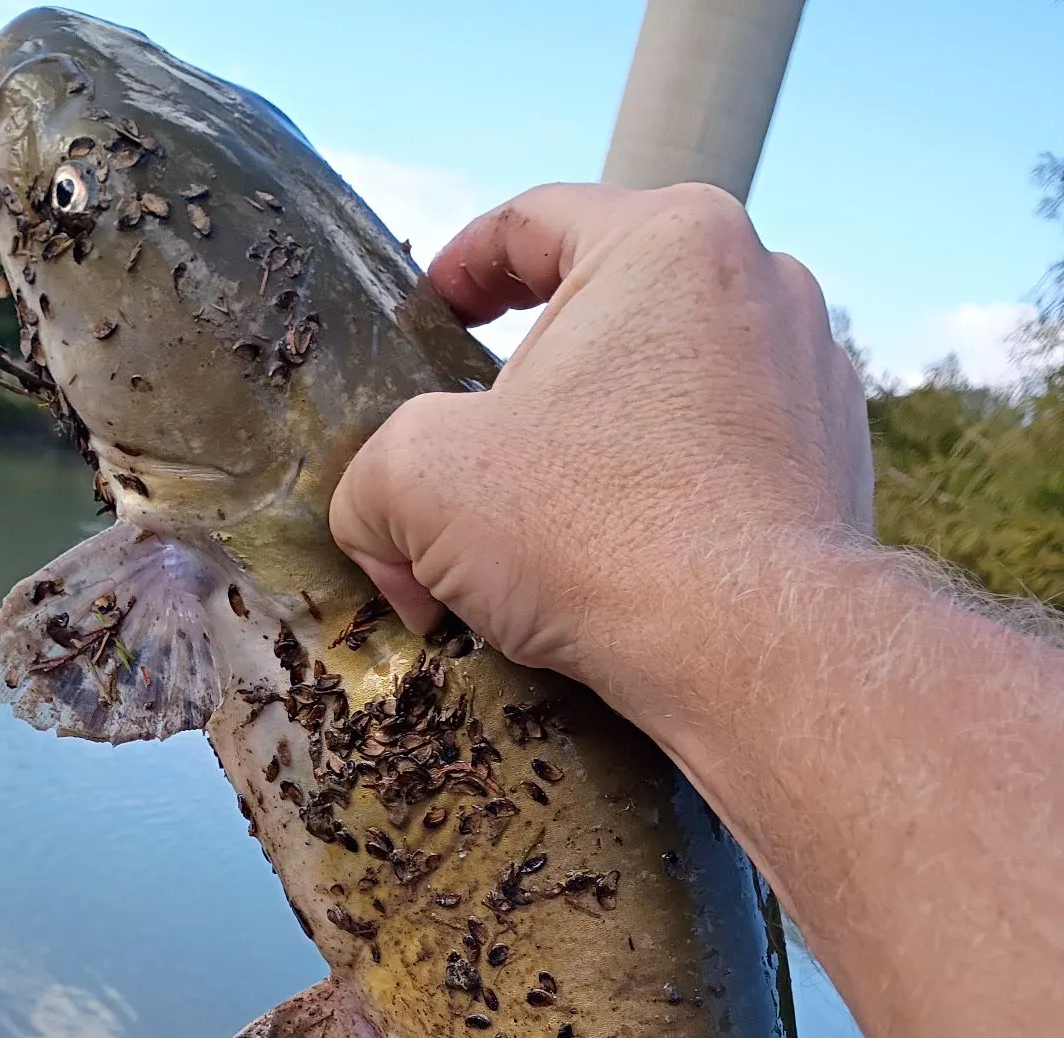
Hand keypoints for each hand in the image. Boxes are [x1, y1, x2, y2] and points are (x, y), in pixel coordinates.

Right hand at [329, 182, 873, 717]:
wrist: (753, 650)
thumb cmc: (592, 532)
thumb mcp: (421, 483)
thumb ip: (370, 478)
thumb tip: (378, 528)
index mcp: (666, 240)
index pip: (532, 221)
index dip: (459, 269)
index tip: (431, 319)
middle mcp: (759, 280)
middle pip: (601, 310)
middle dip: (522, 382)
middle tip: (472, 452)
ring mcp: (810, 370)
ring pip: (662, 384)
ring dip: (591, 438)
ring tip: (542, 522)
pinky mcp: (834, 459)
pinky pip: (718, 451)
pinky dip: (658, 487)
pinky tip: (617, 557)